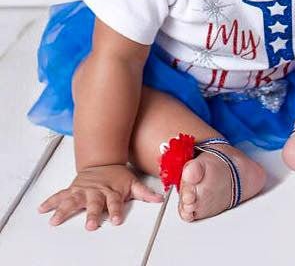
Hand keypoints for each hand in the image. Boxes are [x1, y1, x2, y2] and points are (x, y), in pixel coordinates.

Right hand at [38, 164, 163, 229]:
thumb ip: (144, 193)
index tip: (117, 220)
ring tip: (56, 220)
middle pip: (94, 203)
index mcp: (111, 191)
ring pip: (73, 200)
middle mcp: (96, 191)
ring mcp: (83, 190)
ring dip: (64, 210)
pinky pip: (60, 195)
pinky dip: (51, 201)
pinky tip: (42, 209)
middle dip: (92, 214)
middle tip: (90, 224)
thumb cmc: (117, 175)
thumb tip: (160, 199)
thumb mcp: (132, 183)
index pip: (116, 202)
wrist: (102, 161)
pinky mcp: (73, 190)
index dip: (117, 211)